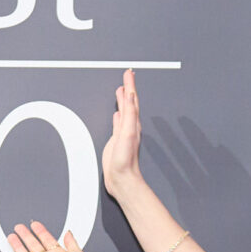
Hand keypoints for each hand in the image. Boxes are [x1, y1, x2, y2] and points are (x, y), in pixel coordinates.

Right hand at [101, 67, 146, 193]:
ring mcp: (124, 133)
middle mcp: (130, 126)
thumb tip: (130, 96)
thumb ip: (129, 114)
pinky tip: (117, 113)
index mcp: (133, 123)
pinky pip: (119, 122)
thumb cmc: (125, 160)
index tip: (128, 73)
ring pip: (124, 111)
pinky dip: (119, 114)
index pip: (132, 99)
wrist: (122, 179)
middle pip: (130, 102)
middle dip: (128, 88)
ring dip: (123, 100)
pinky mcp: (117, 140)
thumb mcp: (127, 133)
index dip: (130, 85)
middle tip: (127, 76)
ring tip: (122, 90)